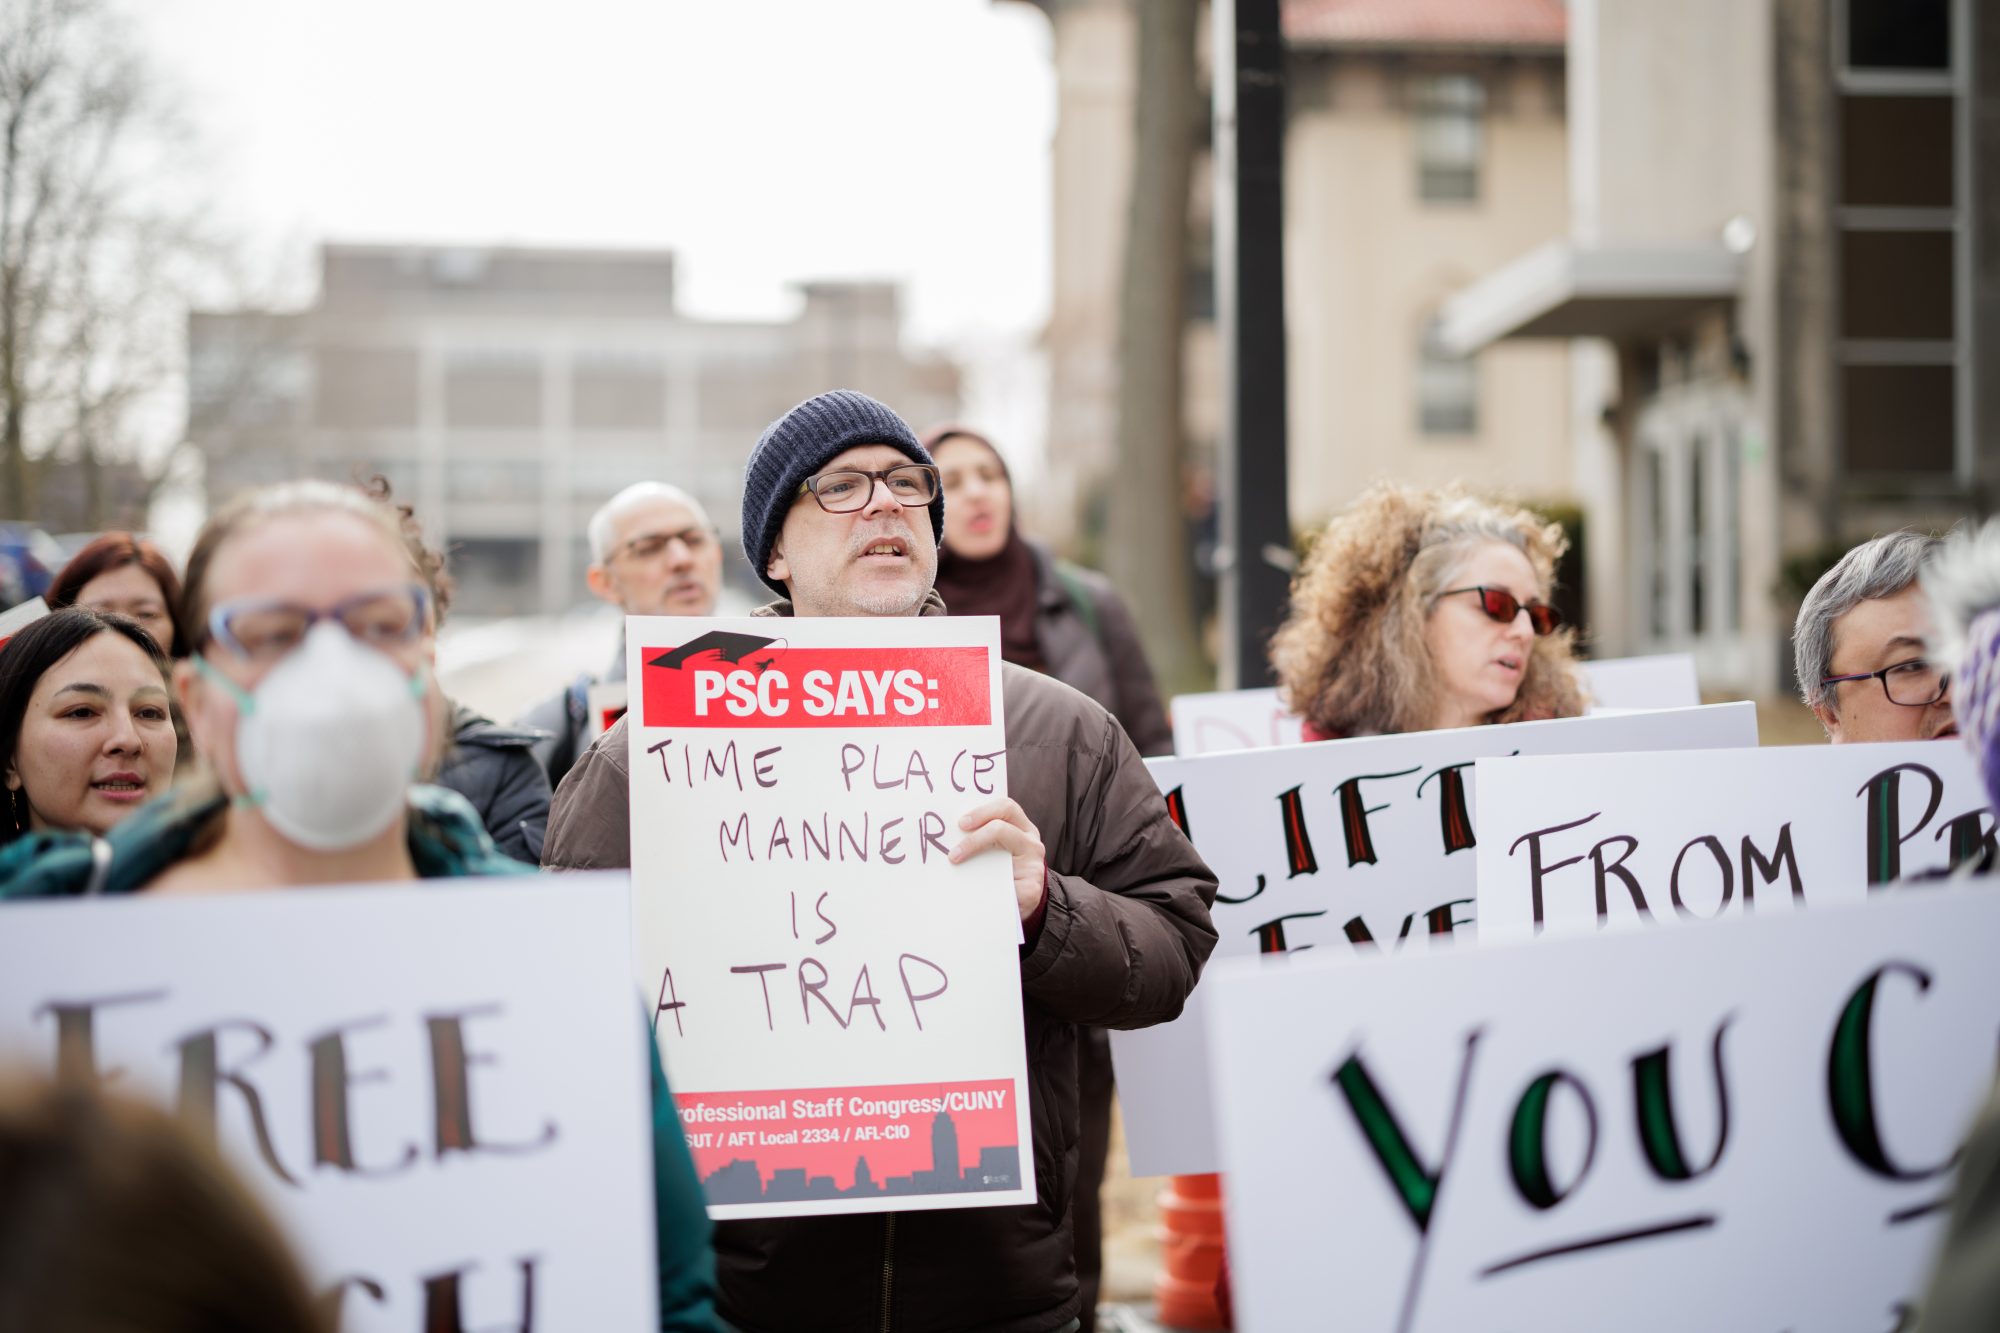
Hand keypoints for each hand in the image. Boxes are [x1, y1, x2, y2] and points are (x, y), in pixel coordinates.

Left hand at [950, 797, 1045, 922]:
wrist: (1023, 903)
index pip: (1006, 808)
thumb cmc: (1002, 870)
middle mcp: (1031, 843)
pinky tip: (973, 896)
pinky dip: (986, 891)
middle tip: (953, 854)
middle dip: (973, 840)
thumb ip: (982, 837)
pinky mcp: (1032, 889)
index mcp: (1022, 828)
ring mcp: (1034, 867)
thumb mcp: (997, 849)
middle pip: (1001, 829)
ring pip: (1001, 860)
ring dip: (975, 868)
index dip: (982, 812)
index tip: (961, 823)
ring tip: (958, 876)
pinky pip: (1004, 887)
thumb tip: (948, 835)